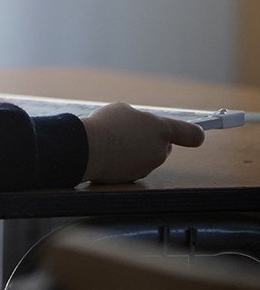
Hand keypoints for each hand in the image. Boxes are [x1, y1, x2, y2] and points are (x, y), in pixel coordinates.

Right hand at [81, 102, 204, 182]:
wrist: (88, 149)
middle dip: (151, 139)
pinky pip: (132, 166)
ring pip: (145, 156)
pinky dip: (124, 160)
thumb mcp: (124, 110)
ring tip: (113, 139)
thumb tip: (137, 127)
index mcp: (161, 130)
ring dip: (134, 149)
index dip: (195, 133)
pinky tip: (108, 151)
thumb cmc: (107, 126)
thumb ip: (138, 119)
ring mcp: (147, 167)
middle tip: (131, 130)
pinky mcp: (133, 179)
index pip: (189, 133)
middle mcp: (159, 151)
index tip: (200, 134)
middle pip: (162, 146)